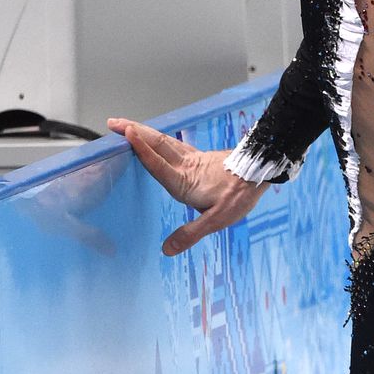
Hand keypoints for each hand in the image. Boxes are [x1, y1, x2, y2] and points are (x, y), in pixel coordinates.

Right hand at [107, 117, 265, 254]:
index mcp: (184, 182)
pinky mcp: (201, 157)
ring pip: (164, 141)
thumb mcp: (216, 220)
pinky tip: (159, 140)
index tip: (125, 133)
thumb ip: (190, 233)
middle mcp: (185, 167)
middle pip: (156, 145)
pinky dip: (160, 139)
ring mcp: (193, 159)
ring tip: (128, 126)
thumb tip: (166, 249)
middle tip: (113, 123)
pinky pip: (174, 144)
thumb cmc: (239, 196)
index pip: (158, 164)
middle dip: (133, 131)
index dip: (142, 150)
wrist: (260, 172)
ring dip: (145, 132)